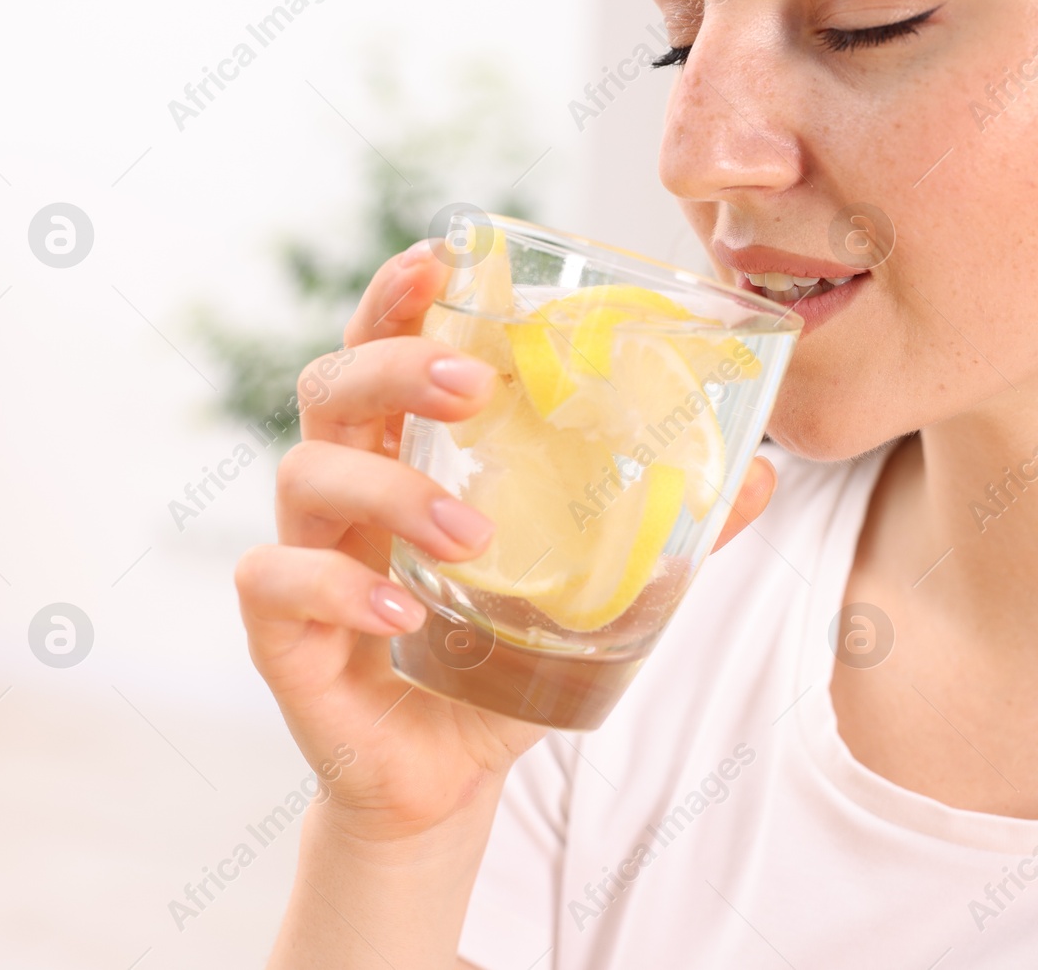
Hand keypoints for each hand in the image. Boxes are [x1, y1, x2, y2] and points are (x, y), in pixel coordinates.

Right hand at [234, 239, 778, 845]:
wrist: (445, 778)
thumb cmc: (501, 663)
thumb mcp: (591, 595)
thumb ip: (660, 533)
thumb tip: (760, 473)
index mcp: (409, 456)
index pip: (387, 350)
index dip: (399, 298)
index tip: (440, 259)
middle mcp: (347, 490)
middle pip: (333, 387)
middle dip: (397, 365)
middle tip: (473, 387)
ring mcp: (306, 554)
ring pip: (307, 474)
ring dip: (394, 490)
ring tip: (472, 539)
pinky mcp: (281, 632)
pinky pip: (277, 581)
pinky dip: (340, 590)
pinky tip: (404, 615)